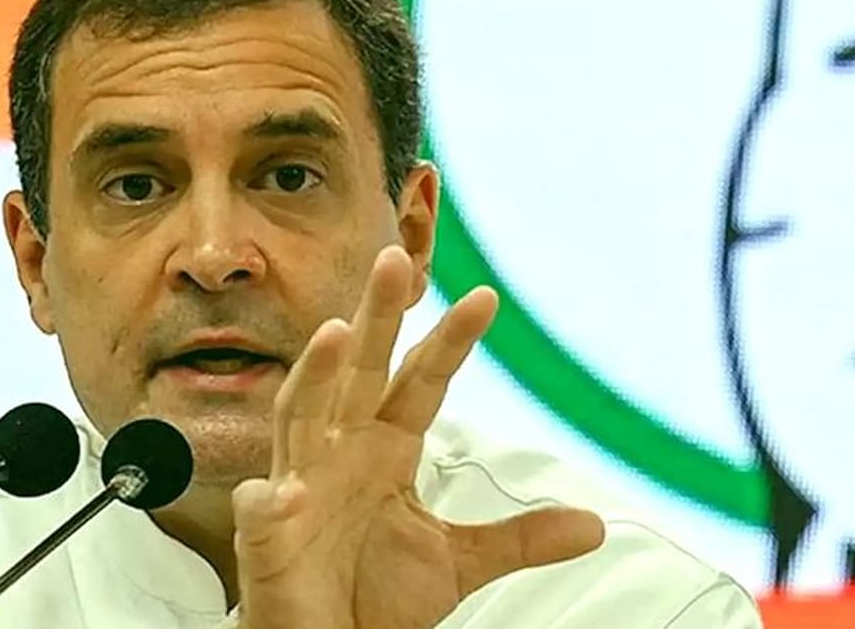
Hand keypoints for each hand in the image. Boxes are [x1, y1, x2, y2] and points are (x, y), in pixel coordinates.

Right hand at [231, 245, 605, 628]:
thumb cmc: (374, 594)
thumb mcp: (456, 560)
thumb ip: (517, 538)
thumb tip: (592, 524)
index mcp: (384, 449)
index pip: (419, 382)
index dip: (449, 341)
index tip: (486, 299)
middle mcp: (340, 453)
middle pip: (357, 372)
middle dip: (374, 317)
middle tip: (392, 259)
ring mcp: (300, 486)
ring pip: (301, 415)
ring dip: (316, 375)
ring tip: (337, 335)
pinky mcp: (268, 535)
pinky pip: (262, 509)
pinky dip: (268, 498)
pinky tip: (280, 490)